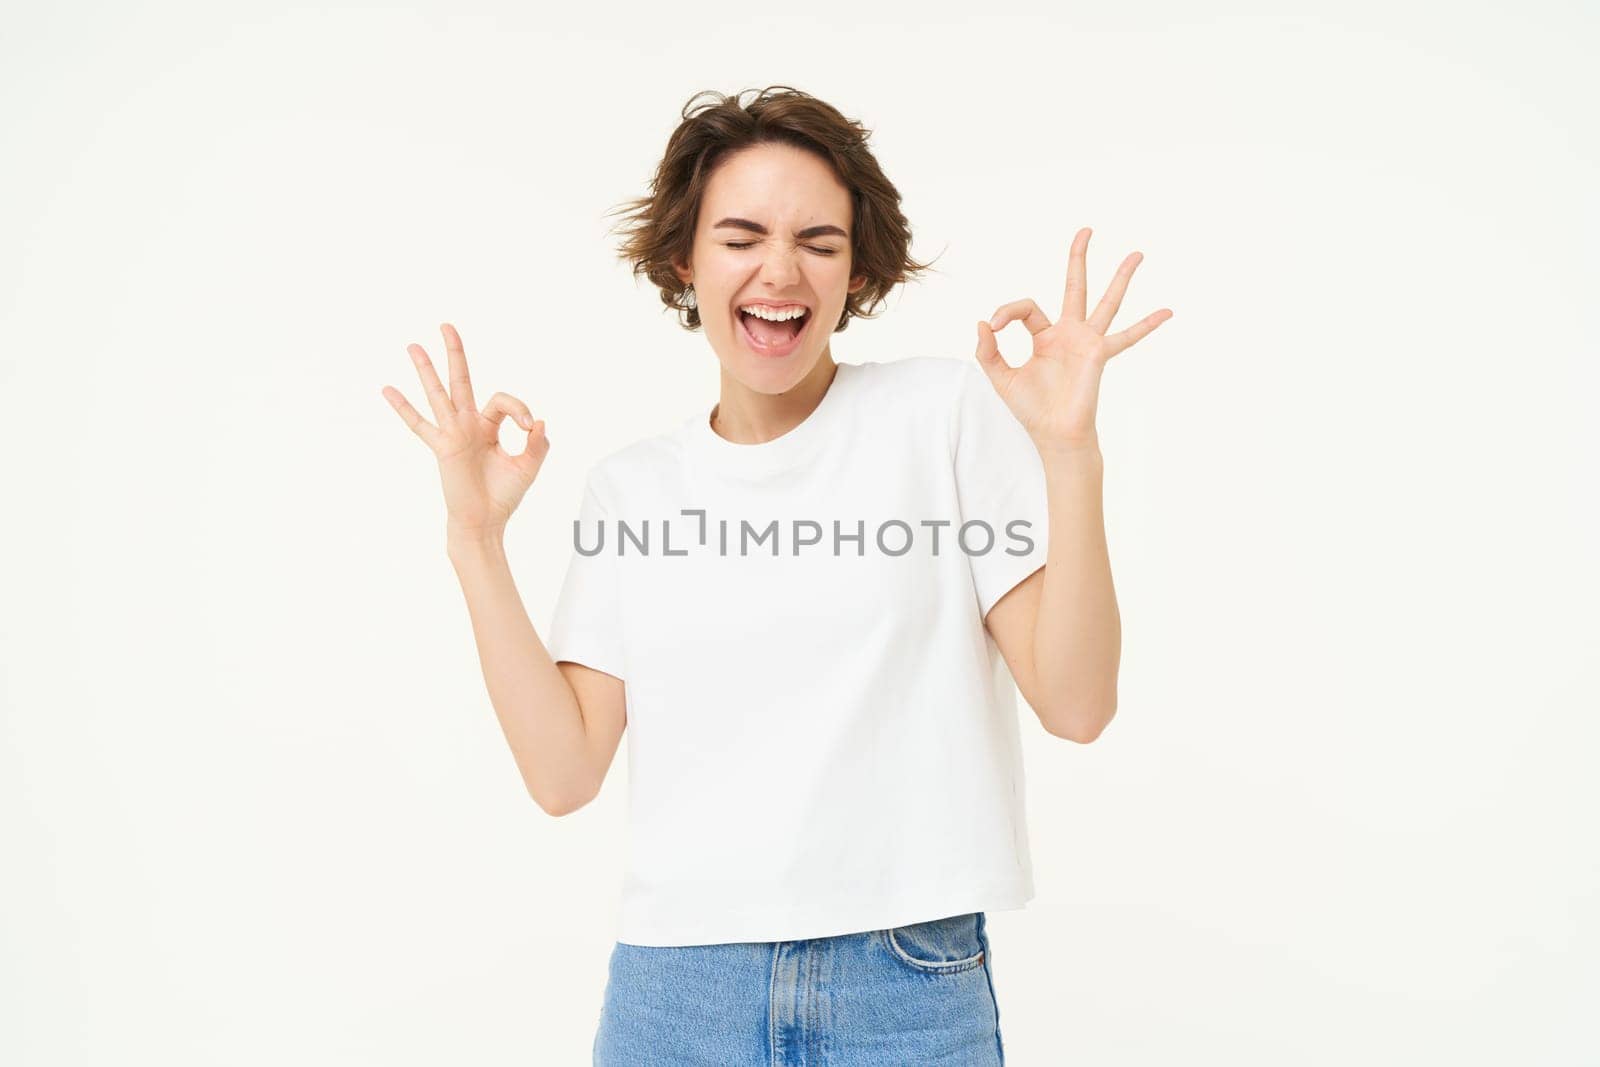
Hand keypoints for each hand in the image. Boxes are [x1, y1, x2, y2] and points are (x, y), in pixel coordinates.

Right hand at [381, 323, 549, 537]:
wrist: (486, 520)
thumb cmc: (504, 495)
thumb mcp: (528, 466)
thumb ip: (537, 443)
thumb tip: (539, 421)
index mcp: (489, 426)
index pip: (501, 401)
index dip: (519, 407)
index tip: (530, 426)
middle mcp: (468, 424)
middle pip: (461, 380)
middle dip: (455, 353)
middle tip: (447, 325)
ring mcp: (453, 433)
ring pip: (438, 394)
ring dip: (426, 369)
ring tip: (413, 345)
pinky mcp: (443, 447)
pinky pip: (419, 424)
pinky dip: (403, 407)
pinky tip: (387, 389)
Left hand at [975, 226, 1171, 450]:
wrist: (1053, 433)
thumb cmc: (1031, 408)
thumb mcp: (1000, 377)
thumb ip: (987, 351)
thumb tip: (982, 323)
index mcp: (1044, 336)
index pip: (1026, 307)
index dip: (1006, 311)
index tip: (993, 326)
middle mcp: (1069, 333)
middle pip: (1075, 286)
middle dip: (1079, 258)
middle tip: (1087, 229)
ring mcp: (1087, 342)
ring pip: (1107, 302)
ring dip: (1121, 277)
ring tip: (1137, 253)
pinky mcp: (1099, 354)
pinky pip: (1127, 337)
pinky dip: (1147, 325)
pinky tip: (1168, 311)